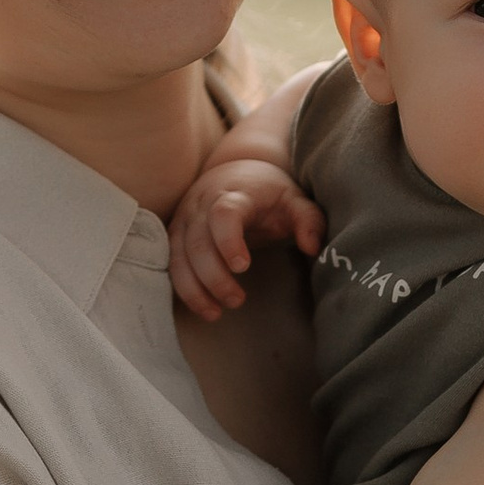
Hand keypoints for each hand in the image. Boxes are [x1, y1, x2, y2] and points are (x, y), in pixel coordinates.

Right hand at [170, 165, 325, 320]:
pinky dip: (183, 288)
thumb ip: (309, 220)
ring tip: (215, 313)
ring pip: (179, 257)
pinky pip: (171, 264)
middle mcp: (202, 205)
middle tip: (237, 301)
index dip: (228, 241)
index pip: (224, 215)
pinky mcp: (175, 234)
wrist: (234, 171)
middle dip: (214, 277)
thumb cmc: (268, 193)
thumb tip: (312, 248)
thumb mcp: (295, 200)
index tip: (243, 267)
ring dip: (194, 289)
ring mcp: (185, 220)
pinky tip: (201, 307)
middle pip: (198, 242)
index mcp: (234, 194)